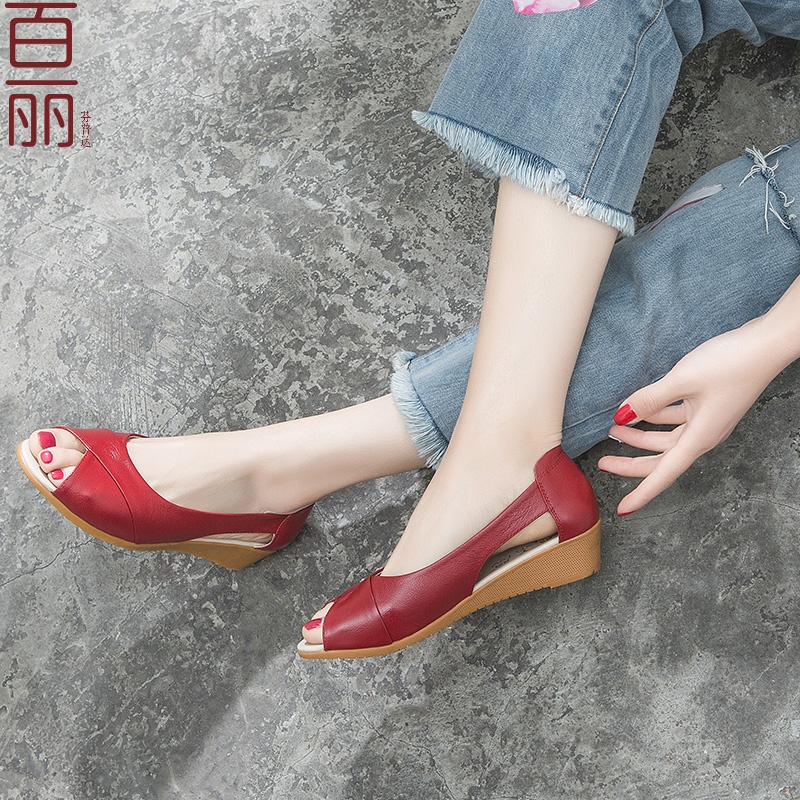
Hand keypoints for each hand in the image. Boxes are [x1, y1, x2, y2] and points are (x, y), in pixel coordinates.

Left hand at [598, 318, 785, 515]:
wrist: (767, 344)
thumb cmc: (731, 363)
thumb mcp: (682, 380)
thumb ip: (649, 400)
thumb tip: (621, 417)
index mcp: (699, 437)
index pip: (664, 473)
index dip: (642, 492)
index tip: (624, 509)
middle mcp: (703, 435)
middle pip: (661, 459)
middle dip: (630, 462)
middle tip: (603, 462)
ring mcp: (706, 421)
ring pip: (666, 439)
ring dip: (640, 436)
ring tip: (614, 430)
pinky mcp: (708, 406)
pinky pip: (676, 420)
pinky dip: (656, 417)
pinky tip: (639, 409)